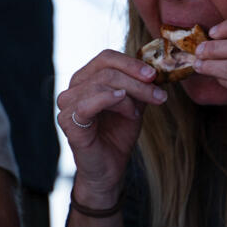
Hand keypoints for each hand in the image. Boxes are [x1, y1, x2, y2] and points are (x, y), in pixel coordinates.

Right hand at [55, 49, 166, 204]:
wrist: (110, 168)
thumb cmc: (118, 135)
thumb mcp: (134, 105)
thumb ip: (139, 86)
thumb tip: (156, 69)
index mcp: (86, 79)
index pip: (106, 58)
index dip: (131, 63)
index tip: (154, 74)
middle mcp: (73, 89)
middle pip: (106, 71)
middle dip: (137, 81)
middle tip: (158, 94)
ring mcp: (68, 105)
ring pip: (101, 84)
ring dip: (129, 95)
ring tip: (137, 113)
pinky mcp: (69, 123)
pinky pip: (87, 103)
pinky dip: (109, 99)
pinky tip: (126, 104)